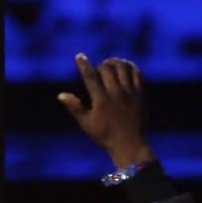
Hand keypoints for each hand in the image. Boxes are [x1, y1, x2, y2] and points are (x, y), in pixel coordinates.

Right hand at [57, 54, 154, 169]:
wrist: (131, 145)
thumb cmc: (105, 135)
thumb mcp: (86, 124)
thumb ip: (74, 107)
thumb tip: (61, 95)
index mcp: (101, 101)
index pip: (90, 76)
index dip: (83, 64)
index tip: (79, 56)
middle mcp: (116, 94)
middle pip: (106, 69)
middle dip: (99, 66)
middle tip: (97, 70)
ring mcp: (130, 93)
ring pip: (122, 67)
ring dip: (114, 62)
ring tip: (109, 64)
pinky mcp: (140, 94)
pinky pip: (136, 73)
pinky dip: (128, 67)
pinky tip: (123, 68)